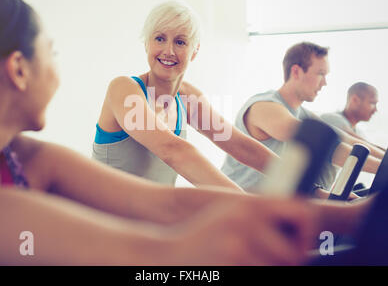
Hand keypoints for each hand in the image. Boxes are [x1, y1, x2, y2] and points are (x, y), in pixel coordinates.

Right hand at [169, 195, 316, 264]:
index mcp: (249, 203)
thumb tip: (301, 220)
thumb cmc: (204, 235)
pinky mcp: (233, 264)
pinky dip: (254, 272)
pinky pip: (261, 275)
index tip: (299, 241)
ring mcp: (238, 245)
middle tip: (275, 261)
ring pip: (279, 268)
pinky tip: (237, 266)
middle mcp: (246, 220)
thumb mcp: (230, 212)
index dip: (306, 230)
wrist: (171, 254)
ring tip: (249, 262)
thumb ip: (260, 212)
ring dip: (269, 270)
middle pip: (294, 253)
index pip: (301, 212)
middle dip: (288, 262)